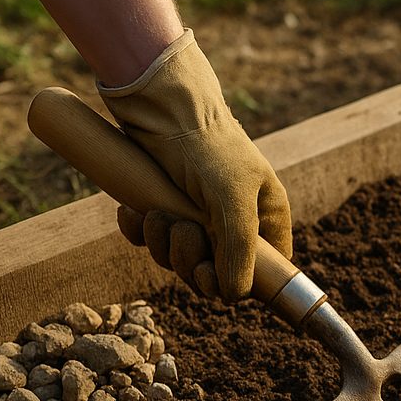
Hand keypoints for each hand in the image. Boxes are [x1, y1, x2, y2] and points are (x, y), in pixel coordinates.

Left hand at [100, 29, 290, 301]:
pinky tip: (135, 212)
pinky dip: (139, 231)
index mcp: (265, 219)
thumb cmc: (210, 148)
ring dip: (162, 243)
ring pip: (180, 257)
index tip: (212, 274)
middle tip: (181, 232)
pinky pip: (150, 239)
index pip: (265, 272)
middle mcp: (234, 221)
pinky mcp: (162, 204)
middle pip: (216, 271)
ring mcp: (196, 214)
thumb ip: (240, 252)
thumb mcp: (234, 201)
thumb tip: (234, 297)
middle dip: (191, 259)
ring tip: (156, 214)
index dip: (238, 282)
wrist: (162, 103)